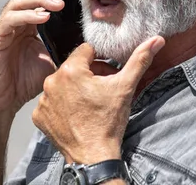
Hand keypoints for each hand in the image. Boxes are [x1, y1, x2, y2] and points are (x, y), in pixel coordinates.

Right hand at [0, 0, 76, 116]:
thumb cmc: (24, 83)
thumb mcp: (54, 60)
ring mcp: (4, 28)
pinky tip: (42, 17)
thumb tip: (91, 43)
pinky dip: (26, 15)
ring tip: (58, 3)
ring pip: (19, 1)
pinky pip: (9, 20)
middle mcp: (16, 22)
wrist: (3, 103)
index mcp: (30, 24)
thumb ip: (66, 47)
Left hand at [32, 36, 165, 163]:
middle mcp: (51, 81)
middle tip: (102, 89)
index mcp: (71, 70)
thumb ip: (140, 60)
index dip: (100, 60)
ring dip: (74, 88)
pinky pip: (51, 101)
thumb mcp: (126, 87)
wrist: (94, 156)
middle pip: (73, 67)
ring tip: (90, 103)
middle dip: (88, 74)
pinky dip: (62, 104)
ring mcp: (43, 100)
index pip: (86, 50)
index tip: (107, 74)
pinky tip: (76, 113)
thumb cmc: (108, 122)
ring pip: (62, 83)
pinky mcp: (39, 116)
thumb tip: (156, 40)